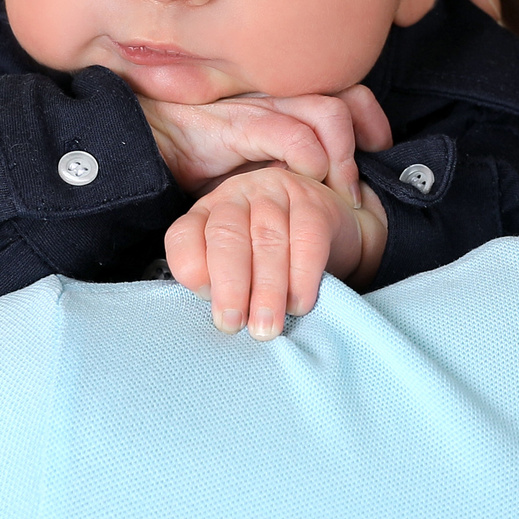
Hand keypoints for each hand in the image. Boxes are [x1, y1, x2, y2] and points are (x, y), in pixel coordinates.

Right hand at [139, 87, 393, 203]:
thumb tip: (308, 196)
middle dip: (366, 132)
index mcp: (275, 101)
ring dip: (342, 155)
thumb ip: (273, 164)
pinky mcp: (231, 126)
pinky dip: (309, 157)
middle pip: (343, 96)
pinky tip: (311, 181)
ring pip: (324, 112)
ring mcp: (252, 107)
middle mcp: (270, 96)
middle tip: (365, 177)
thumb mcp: (241, 161)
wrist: (129, 144)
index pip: (340, 90)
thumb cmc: (183, 155)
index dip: (368, 115)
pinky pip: (285, 132)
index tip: (379, 147)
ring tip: (342, 191)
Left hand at [164, 165, 388, 338]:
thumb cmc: (273, 258)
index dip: (192, 268)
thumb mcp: (237, 267)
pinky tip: (299, 303)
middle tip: (234, 325)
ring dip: (266, 288)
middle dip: (230, 285)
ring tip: (267, 325)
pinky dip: (302, 275)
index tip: (204, 301)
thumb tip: (222, 318)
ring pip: (267, 239)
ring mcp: (276, 193)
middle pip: (227, 235)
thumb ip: (219, 283)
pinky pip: (308, 237)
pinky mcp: (314, 202)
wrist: (332, 232)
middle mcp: (237, 195)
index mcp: (207, 211)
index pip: (185, 234)